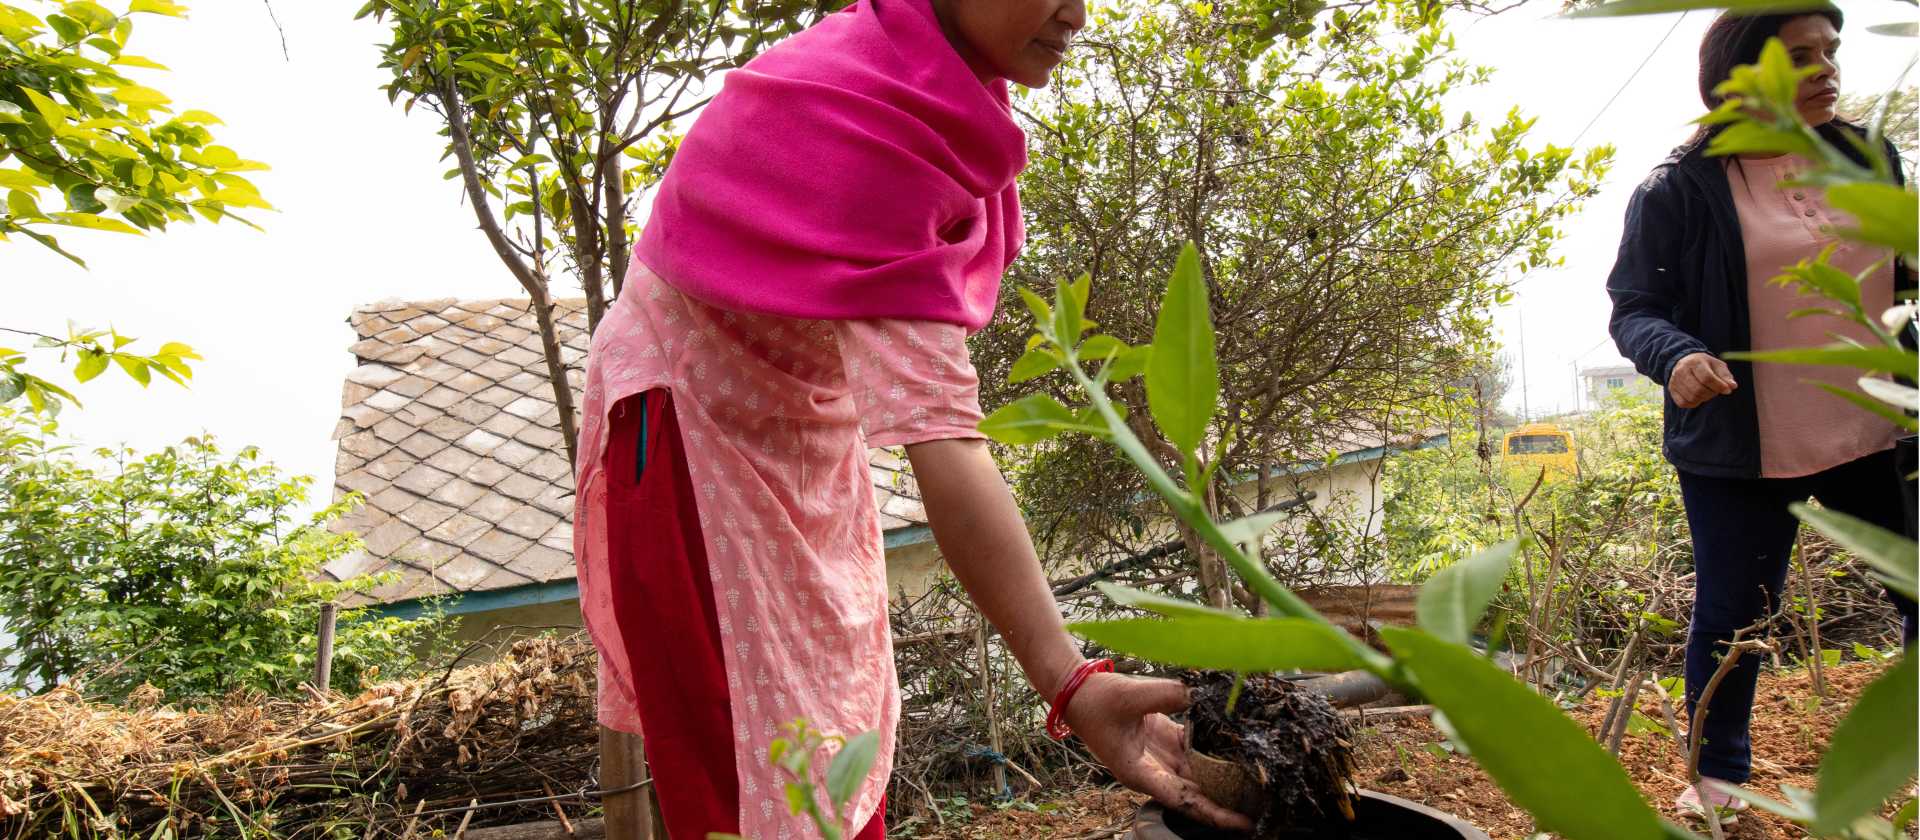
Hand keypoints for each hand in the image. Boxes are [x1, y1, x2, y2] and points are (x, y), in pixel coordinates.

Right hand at [1062, 672, 1253, 830]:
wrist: (1076, 690)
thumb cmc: (1095, 700)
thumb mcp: (1132, 696)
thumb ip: (1169, 694)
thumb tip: (1204, 692)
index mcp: (1140, 774)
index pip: (1184, 802)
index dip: (1215, 814)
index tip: (1244, 824)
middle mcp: (1153, 771)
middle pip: (1198, 794)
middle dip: (1230, 801)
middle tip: (1265, 804)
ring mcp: (1160, 756)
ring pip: (1201, 774)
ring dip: (1227, 777)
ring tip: (1260, 781)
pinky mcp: (1165, 738)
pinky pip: (1197, 748)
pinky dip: (1216, 747)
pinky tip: (1239, 744)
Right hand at [1670, 352, 1736, 407]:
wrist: (1684, 361)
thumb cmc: (1705, 365)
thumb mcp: (1717, 365)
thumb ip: (1725, 376)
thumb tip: (1732, 386)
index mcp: (1695, 362)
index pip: (1707, 378)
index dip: (1719, 386)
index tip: (1727, 390)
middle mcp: (1681, 371)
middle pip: (1699, 390)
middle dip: (1712, 393)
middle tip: (1716, 390)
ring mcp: (1674, 381)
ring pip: (1692, 398)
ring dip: (1704, 398)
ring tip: (1707, 392)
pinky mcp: (1671, 390)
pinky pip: (1684, 403)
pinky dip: (1694, 403)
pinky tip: (1698, 396)